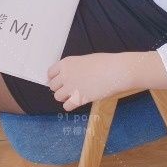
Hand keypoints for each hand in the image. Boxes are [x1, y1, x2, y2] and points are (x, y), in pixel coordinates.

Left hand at [47, 52, 166, 110]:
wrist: (116, 71)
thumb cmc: (105, 63)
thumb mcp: (85, 60)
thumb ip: (74, 68)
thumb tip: (70, 76)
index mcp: (66, 63)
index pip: (50, 73)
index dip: (54, 78)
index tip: (60, 82)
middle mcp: (65, 75)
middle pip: (53, 86)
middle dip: (60, 88)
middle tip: (69, 89)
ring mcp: (70, 87)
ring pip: (58, 97)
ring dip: (64, 97)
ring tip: (73, 96)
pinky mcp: (78, 99)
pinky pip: (66, 106)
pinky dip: (71, 106)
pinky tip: (77, 102)